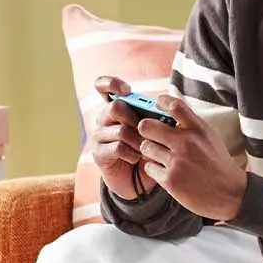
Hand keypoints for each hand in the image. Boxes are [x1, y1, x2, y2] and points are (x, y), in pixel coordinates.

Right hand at [92, 76, 156, 199]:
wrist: (140, 179)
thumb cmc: (149, 148)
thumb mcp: (155, 130)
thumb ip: (155, 116)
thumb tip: (164, 108)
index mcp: (116, 108)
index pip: (103, 86)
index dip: (111, 83)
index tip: (126, 90)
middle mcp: (104, 119)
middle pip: (114, 106)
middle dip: (135, 118)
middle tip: (147, 131)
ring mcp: (99, 136)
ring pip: (120, 130)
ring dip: (139, 140)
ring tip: (147, 149)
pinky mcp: (99, 154)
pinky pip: (117, 147)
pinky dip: (132, 153)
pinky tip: (137, 158)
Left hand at [136, 95, 246, 220]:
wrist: (231, 193)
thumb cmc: (218, 164)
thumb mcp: (210, 138)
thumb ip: (191, 126)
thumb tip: (168, 113)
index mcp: (199, 129)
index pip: (174, 106)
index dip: (161, 102)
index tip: (157, 105)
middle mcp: (187, 142)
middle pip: (147, 125)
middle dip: (146, 130)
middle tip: (151, 136)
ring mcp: (177, 161)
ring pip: (145, 147)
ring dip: (150, 151)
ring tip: (162, 157)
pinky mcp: (170, 179)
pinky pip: (149, 167)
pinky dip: (155, 169)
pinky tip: (167, 171)